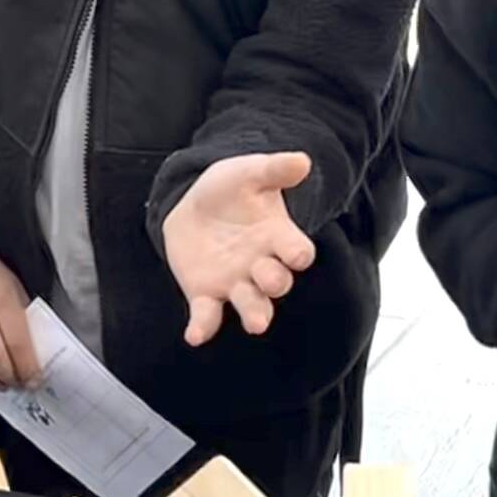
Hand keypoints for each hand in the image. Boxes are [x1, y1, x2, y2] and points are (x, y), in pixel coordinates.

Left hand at [162, 153, 315, 345]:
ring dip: (255, 313)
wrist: (195, 206)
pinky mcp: (206, 295)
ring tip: (257, 324)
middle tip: (270, 280)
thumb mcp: (247, 173)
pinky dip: (203, 327)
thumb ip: (273, 169)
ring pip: (251, 304)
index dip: (298, 253)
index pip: (296, 250)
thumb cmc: (231, 191)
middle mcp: (261, 265)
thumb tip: (302, 161)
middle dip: (275, 282)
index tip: (298, 255)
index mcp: (277, 237)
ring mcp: (235, 283)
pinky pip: (207, 315)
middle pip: (277, 282)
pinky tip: (195, 335)